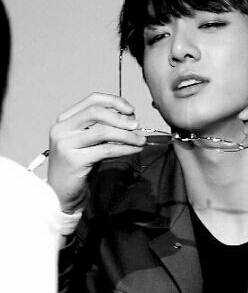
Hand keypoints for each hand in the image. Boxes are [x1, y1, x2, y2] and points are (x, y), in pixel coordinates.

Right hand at [48, 93, 144, 212]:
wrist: (62, 192)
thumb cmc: (78, 166)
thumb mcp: (88, 141)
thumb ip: (102, 128)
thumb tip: (130, 119)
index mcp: (65, 119)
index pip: (92, 100)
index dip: (114, 101)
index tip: (131, 110)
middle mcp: (62, 129)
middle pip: (96, 112)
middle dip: (120, 118)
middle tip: (137, 126)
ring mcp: (66, 144)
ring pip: (103, 131)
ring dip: (127, 135)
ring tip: (140, 140)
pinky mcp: (75, 160)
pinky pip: (106, 150)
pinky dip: (124, 148)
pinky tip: (134, 149)